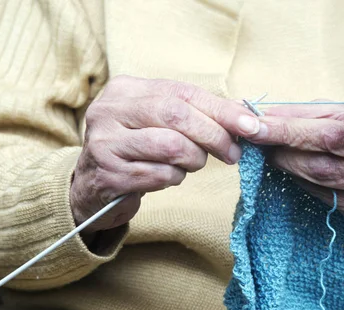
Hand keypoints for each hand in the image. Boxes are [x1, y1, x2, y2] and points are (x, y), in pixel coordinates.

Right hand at [71, 76, 260, 232]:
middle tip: (232, 153)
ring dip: (194, 160)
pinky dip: (175, 178)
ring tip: (192, 164)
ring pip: (171, 146)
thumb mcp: (158, 122)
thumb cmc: (135, 150)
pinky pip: (160, 175)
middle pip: (177, 115)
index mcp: (125, 89)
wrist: (92, 187)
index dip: (221, 109)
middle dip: (214, 135)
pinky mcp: (107, 175)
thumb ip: (194, 113)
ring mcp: (104, 143)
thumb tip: (244, 114)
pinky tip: (168, 177)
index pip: (183, 92)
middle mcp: (109, 110)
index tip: (251, 125)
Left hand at [246, 94, 343, 215]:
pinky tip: (291, 169)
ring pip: (327, 175)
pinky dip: (302, 180)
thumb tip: (261, 116)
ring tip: (270, 152)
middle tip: (258, 133)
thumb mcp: (340, 107)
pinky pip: (327, 195)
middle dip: (290, 139)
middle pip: (337, 146)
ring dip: (290, 162)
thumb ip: (305, 111)